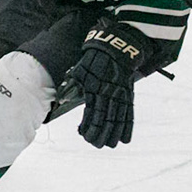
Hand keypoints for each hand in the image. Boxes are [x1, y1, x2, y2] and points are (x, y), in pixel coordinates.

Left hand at [61, 24, 140, 147]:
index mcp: (96, 88)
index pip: (92, 113)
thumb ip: (71, 85)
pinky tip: (125, 138)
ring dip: (114, 134)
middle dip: (101, 134)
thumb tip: (61, 99)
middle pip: (106, 119)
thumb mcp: (79, 69)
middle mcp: (109, 94)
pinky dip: (128, 127)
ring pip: (119, 119)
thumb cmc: (94, 58)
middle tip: (95, 144)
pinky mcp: (129, 93)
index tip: (83, 135)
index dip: (88, 125)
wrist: (116, 46)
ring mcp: (121, 94)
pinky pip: (130, 113)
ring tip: (110, 145)